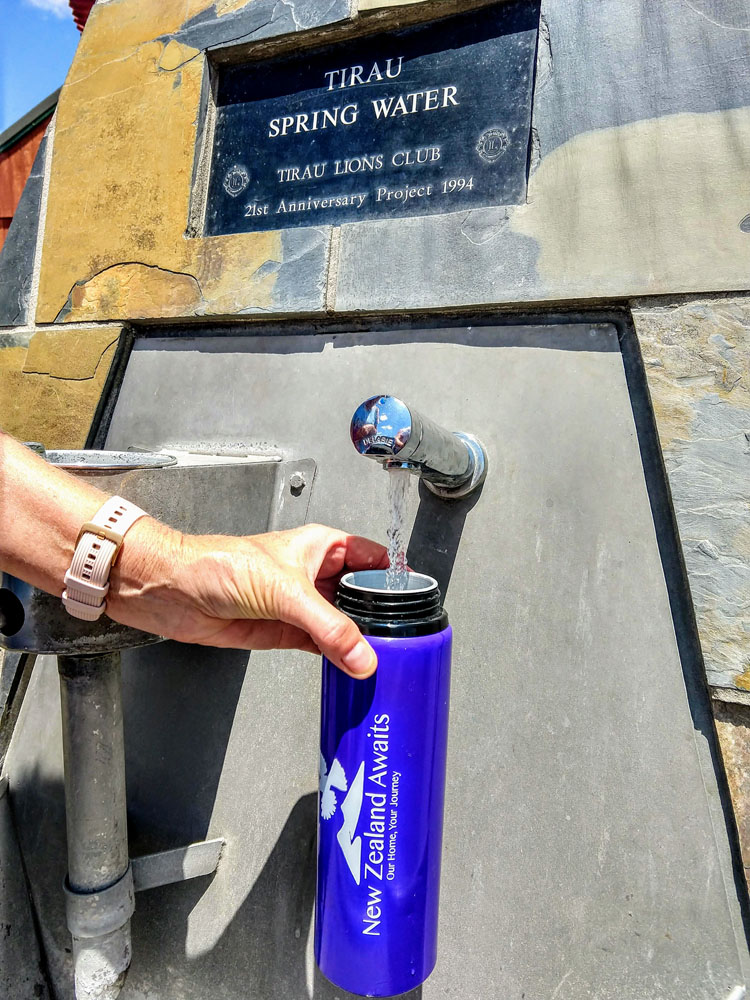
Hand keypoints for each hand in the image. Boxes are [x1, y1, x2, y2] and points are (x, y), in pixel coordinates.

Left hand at [108, 522, 387, 677]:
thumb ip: (328, 627)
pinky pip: (321, 646)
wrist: (173, 592)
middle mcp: (313, 574)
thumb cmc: (217, 565)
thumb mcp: (285, 592)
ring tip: (383, 659)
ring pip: (342, 624)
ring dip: (358, 642)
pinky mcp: (284, 631)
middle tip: (402, 640)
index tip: (414, 602)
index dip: (393, 577)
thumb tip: (363, 655)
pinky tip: (351, 667)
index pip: (372, 558)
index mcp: (321, 546)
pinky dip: (337, 657)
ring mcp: (299, 604)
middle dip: (379, 616)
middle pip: (360, 595)